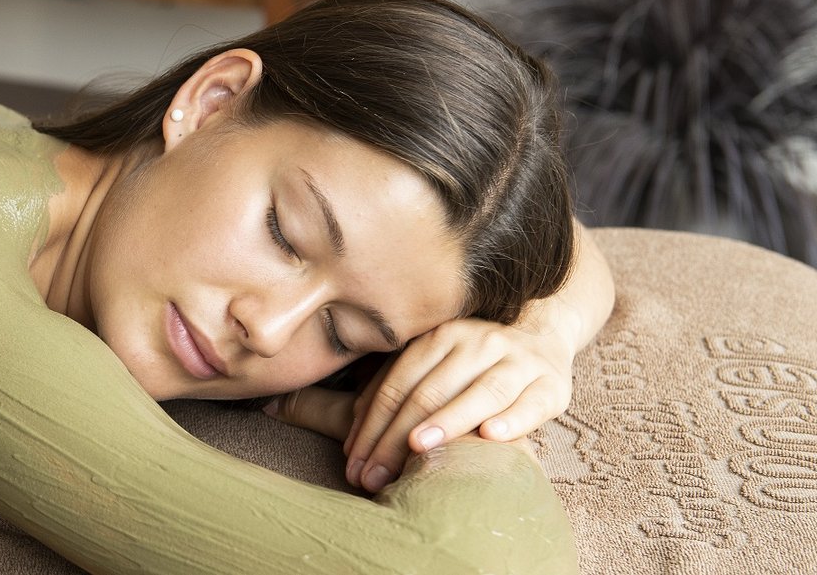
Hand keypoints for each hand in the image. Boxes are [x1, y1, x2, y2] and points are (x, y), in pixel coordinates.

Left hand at [266, 318, 574, 492]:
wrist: (538, 343)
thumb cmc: (456, 374)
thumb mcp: (404, 378)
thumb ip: (348, 397)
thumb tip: (266, 404)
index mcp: (435, 339)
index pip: (393, 385)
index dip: (370, 425)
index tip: (351, 464)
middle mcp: (474, 344)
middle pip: (427, 394)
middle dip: (396, 440)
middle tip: (372, 477)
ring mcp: (514, 362)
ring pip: (478, 393)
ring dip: (448, 422)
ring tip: (420, 446)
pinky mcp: (550, 385)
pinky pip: (529, 402)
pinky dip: (511, 418)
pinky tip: (490, 434)